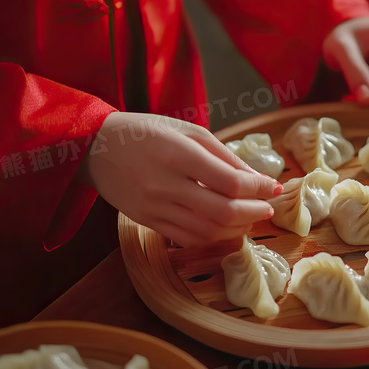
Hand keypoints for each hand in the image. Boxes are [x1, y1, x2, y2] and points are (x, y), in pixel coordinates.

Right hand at [79, 112, 280, 246]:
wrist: (95, 148)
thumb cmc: (146, 132)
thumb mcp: (188, 131)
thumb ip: (225, 156)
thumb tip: (259, 179)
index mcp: (178, 154)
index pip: (230, 181)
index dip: (258, 188)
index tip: (273, 187)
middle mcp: (165, 184)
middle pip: (223, 211)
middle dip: (254, 213)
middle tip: (267, 207)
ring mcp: (154, 207)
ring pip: (208, 230)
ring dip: (237, 228)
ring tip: (250, 218)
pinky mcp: (147, 222)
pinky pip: (189, 238)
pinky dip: (214, 236)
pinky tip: (226, 226)